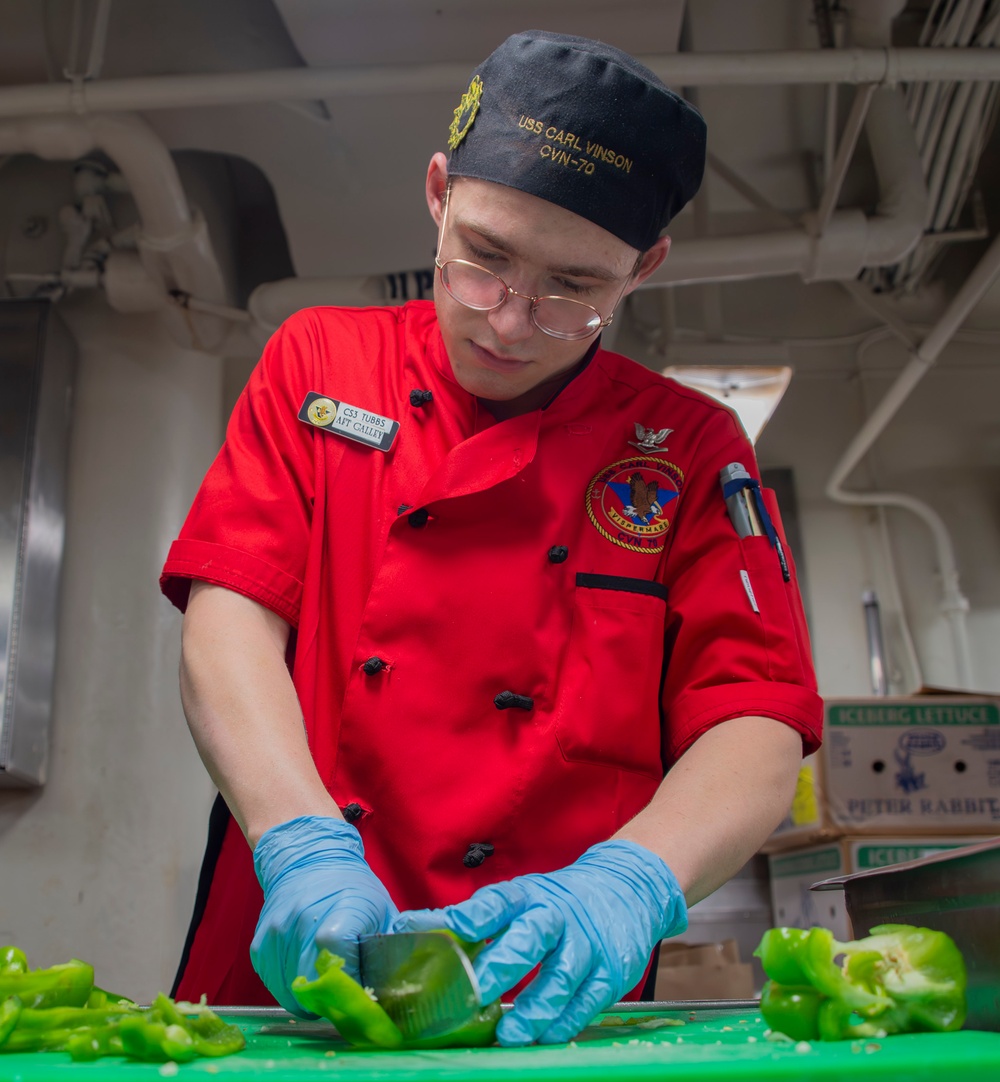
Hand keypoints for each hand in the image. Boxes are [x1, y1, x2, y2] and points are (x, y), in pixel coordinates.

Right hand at [251, 815, 397, 1014]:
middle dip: (332, 1001)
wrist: (308, 860)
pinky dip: (291, 988)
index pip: (338, 963)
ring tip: (326, 980)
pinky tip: (306, 971)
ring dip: (310, 998)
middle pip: (314, 986)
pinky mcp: (260, 946)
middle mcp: (303, 921)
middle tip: (345, 996)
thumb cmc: (352, 888)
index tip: (361, 994)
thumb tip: (406, 986)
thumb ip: (393, 948)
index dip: (350, 986)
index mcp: (341, 911)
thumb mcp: (382, 910)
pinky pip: (275, 984)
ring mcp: (278, 934)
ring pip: (292, 993)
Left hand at [393, 840, 686, 1044]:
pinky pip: (586, 1002)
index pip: (497, 902)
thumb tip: (413, 930)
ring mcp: (586, 944)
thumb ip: (475, 919)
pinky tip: (543, 1036)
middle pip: (530, 938)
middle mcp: (557, 916)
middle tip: (474, 993)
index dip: (472, 915)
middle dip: (501, 966)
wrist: (626, 890)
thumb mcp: (521, 898)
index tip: (449, 928)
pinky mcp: (610, 972)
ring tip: (509, 1033)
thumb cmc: (557, 902)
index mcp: (528, 895)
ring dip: (533, 1009)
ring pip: (560, 977)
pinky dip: (563, 1022)